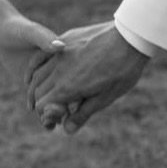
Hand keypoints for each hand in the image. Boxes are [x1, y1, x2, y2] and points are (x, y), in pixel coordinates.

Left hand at [0, 13, 64, 121]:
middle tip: (63, 118)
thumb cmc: (18, 30)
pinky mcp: (36, 87)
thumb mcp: (32, 32)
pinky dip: (46, 114)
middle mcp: (58, 69)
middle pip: (67, 92)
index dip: (76, 88)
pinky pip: (44, 103)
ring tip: (54, 124)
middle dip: (66, 106)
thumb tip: (59, 47)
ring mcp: (48, 79)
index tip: (72, 102)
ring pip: (56, 100)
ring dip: (57, 113)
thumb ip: (45, 39)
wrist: (1, 34)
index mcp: (62, 56)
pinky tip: (48, 125)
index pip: (74, 75)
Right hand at [28, 21, 147, 132]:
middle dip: (41, 103)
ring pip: (37, 74)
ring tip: (45, 94)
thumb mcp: (106, 97)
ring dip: (36, 87)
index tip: (55, 121)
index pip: (41, 106)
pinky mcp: (64, 40)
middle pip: (37, 92)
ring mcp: (59, 54)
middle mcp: (58, 71)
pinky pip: (41, 55)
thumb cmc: (122, 70)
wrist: (131, 37)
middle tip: (53, 110)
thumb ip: (83, 113)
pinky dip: (35, 67)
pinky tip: (36, 73)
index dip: (45, 116)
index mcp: (67, 88)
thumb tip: (67, 130)